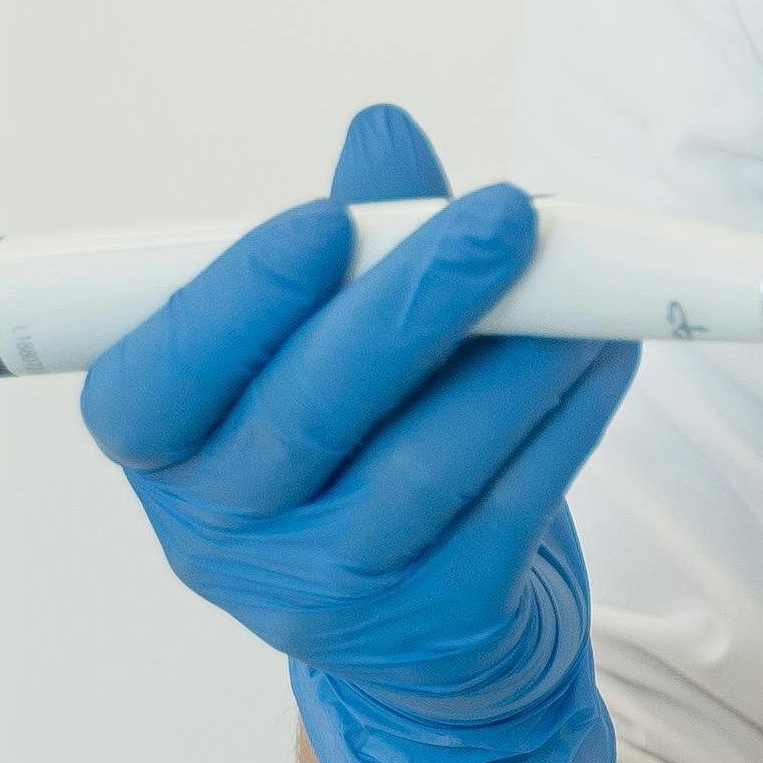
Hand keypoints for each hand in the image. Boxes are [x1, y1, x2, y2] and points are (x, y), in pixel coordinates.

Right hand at [81, 105, 639, 762]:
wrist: (417, 628)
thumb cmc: (352, 450)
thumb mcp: (322, 347)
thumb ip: (352, 243)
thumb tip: (383, 133)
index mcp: (167, 450)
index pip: (159, 386)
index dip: (235, 305)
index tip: (320, 222)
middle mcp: (226, 534)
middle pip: (311, 412)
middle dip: (415, 302)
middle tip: (504, 214)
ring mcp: (331, 589)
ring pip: (427, 463)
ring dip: (518, 358)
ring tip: (580, 278)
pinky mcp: (440, 618)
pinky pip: (512, 505)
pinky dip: (566, 418)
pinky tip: (603, 349)